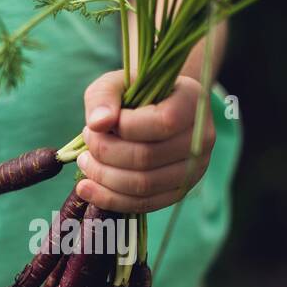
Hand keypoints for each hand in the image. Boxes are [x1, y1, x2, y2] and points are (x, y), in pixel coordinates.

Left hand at [74, 71, 214, 212]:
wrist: (157, 110)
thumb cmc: (136, 93)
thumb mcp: (117, 83)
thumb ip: (104, 96)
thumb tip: (97, 124)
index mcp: (193, 103)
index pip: (162, 123)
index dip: (123, 126)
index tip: (97, 124)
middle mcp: (202, 139)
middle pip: (148, 158)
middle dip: (106, 153)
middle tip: (86, 142)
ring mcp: (193, 170)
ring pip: (144, 185)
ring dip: (104, 177)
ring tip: (85, 162)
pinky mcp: (178, 192)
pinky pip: (143, 204)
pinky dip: (110, 199)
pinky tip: (86, 188)